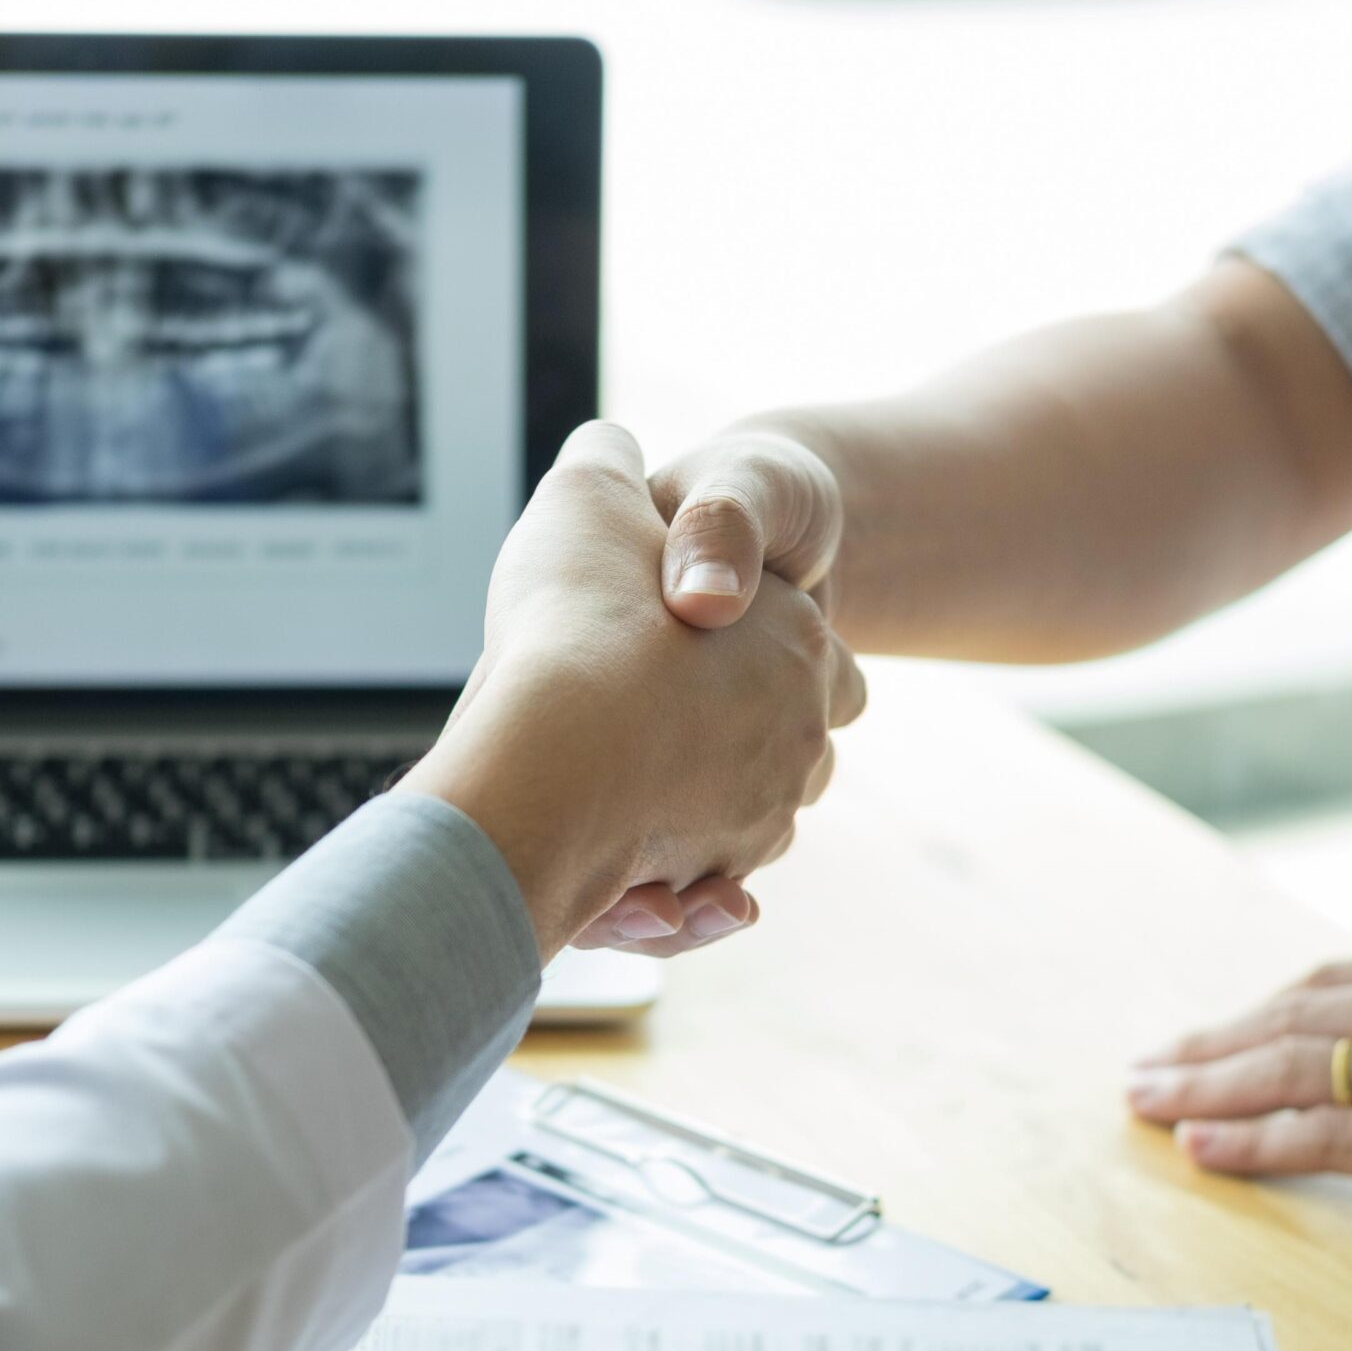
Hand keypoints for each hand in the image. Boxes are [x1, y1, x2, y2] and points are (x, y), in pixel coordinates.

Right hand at [405, 421, 864, 957]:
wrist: (537, 762)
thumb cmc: (575, 622)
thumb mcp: (590, 499)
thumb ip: (608, 465)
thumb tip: (611, 450)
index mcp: (797, 642)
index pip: (814, 653)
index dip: (755, 645)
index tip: (691, 644)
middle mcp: (799, 737)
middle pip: (789, 748)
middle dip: (732, 746)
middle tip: (647, 725)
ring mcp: (762, 819)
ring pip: (751, 829)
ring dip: (703, 821)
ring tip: (625, 795)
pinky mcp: (709, 890)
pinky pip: (707, 900)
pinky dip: (679, 896)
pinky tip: (630, 874)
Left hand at [1126, 944, 1351, 1253]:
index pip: (1321, 986)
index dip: (1245, 1016)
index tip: (1195, 1040)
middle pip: (1286, 1021)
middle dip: (1202, 1049)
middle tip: (1137, 1074)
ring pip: (1290, 1072)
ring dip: (1205, 1091)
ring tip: (1144, 1106)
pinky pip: (1326, 1139)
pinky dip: (1254, 1142)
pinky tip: (1203, 1148)